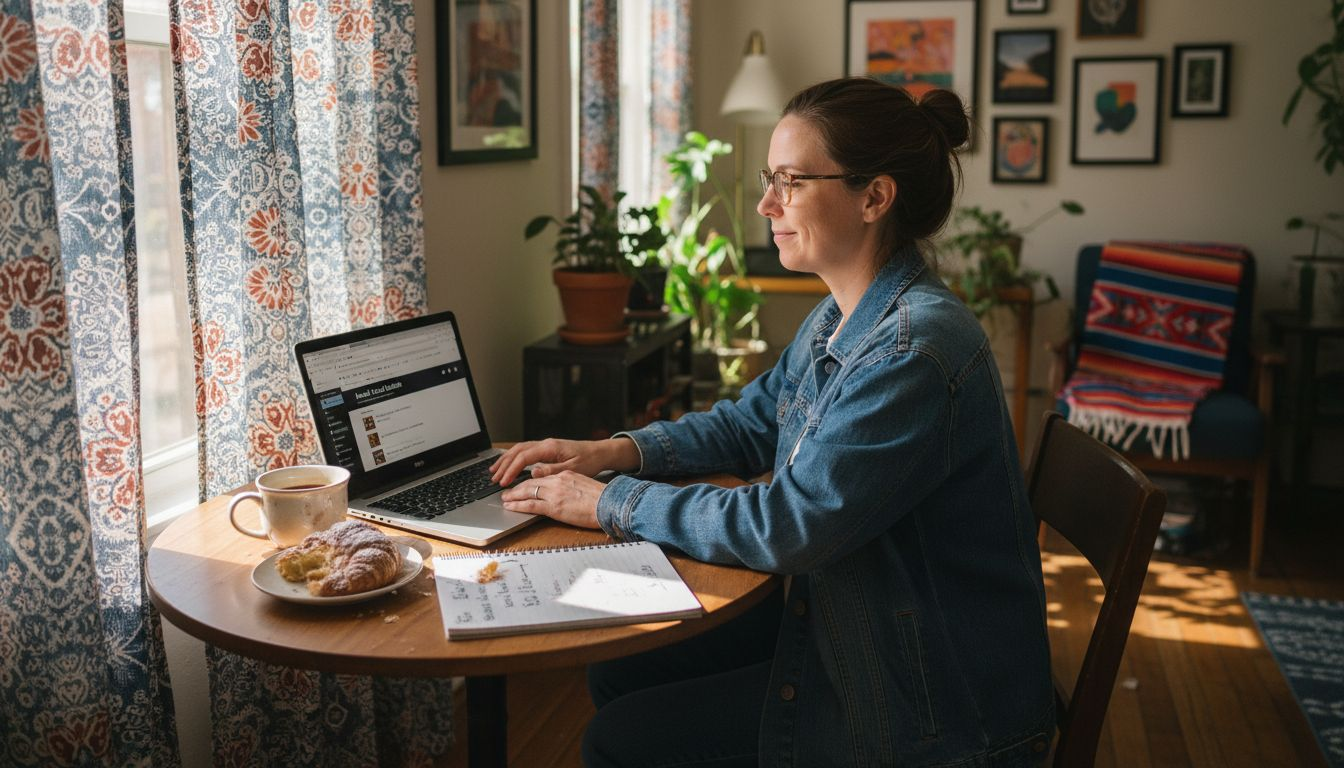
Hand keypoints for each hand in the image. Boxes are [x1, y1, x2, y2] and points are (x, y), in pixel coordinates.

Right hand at [490, 437, 638, 486]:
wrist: (600, 452)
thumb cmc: (590, 461)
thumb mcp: (573, 469)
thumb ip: (552, 471)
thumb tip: (533, 473)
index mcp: (550, 448)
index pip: (524, 458)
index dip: (511, 470)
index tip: (504, 482)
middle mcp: (546, 444)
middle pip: (517, 451)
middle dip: (503, 465)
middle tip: (493, 478)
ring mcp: (546, 445)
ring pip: (519, 450)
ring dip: (506, 460)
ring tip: (494, 471)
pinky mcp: (547, 449)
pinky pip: (526, 451)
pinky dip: (514, 458)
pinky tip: (509, 465)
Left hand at [501, 471, 605, 529]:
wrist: (610, 504)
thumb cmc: (602, 498)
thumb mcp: (584, 485)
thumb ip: (569, 484)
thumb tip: (562, 490)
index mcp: (566, 474)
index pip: (542, 477)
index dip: (529, 481)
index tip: (523, 485)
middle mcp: (558, 481)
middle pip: (531, 482)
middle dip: (517, 487)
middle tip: (507, 491)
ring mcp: (555, 493)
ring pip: (527, 491)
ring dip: (513, 495)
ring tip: (505, 499)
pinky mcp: (554, 506)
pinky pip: (530, 505)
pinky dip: (518, 505)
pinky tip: (510, 506)